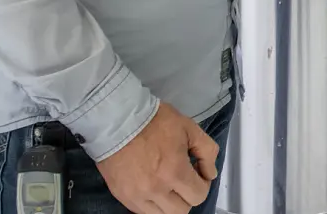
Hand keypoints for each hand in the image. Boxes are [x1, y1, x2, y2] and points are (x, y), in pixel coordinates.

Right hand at [94, 102, 216, 213]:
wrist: (116, 121)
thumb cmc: (154, 121)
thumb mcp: (189, 127)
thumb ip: (207, 151)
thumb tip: (210, 173)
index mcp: (174, 171)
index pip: (198, 196)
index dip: (202, 184)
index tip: (197, 172)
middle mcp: (156, 189)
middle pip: (181, 211)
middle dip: (187, 196)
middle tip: (183, 179)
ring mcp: (136, 196)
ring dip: (169, 203)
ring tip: (167, 185)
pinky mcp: (122, 196)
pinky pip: (142, 212)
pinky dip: (152, 204)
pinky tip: (153, 188)